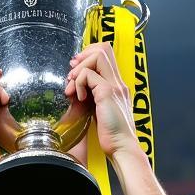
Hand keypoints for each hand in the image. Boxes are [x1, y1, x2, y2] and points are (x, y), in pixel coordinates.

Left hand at [65, 43, 138, 159]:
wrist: (122, 146)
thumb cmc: (111, 134)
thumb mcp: (100, 110)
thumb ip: (93, 96)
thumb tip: (77, 87)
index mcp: (117, 85)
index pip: (106, 54)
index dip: (88, 55)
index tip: (76, 69)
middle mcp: (118, 81)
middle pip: (103, 48)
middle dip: (82, 56)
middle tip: (72, 73)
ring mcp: (114, 86)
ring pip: (97, 56)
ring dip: (79, 69)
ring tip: (72, 87)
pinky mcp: (107, 93)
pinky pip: (88, 75)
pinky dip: (78, 83)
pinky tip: (78, 98)